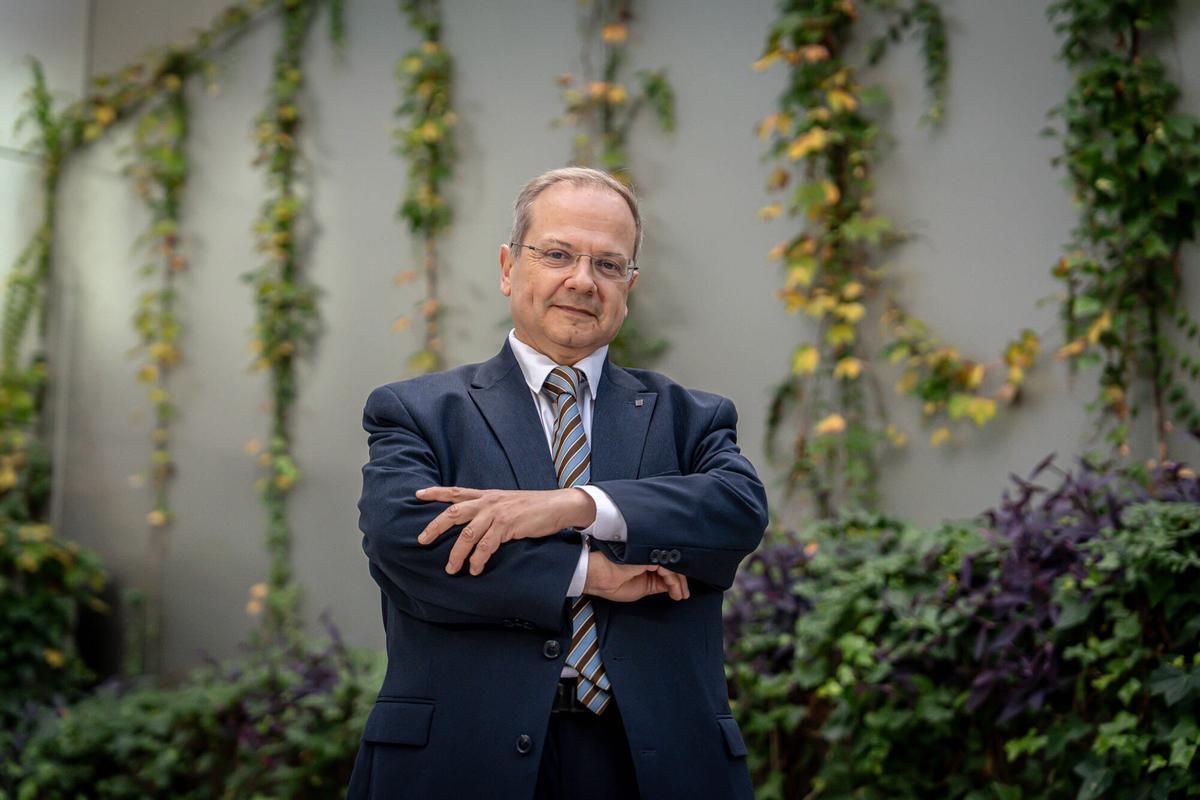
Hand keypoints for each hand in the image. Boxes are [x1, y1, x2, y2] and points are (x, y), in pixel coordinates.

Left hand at [415, 486, 595, 574]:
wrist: (558, 505)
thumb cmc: (533, 508)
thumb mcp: (507, 503)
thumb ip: (490, 509)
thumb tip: (475, 522)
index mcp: (487, 495)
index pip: (456, 491)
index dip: (436, 492)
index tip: (417, 494)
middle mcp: (488, 501)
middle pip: (453, 512)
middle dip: (435, 527)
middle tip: (421, 540)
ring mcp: (497, 513)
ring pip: (467, 534)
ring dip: (456, 554)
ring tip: (451, 569)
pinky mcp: (508, 525)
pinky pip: (486, 546)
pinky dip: (478, 560)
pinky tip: (475, 569)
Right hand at [583, 552, 689, 602]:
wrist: (599, 579)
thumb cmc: (613, 584)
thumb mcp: (642, 588)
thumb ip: (657, 585)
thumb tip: (673, 586)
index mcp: (645, 562)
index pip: (666, 569)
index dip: (675, 581)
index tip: (680, 594)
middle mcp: (648, 556)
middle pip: (671, 566)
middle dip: (680, 582)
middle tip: (684, 595)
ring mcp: (649, 554)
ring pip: (672, 567)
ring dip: (679, 583)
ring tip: (680, 595)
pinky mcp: (649, 556)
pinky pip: (668, 568)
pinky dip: (674, 581)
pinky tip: (675, 591)